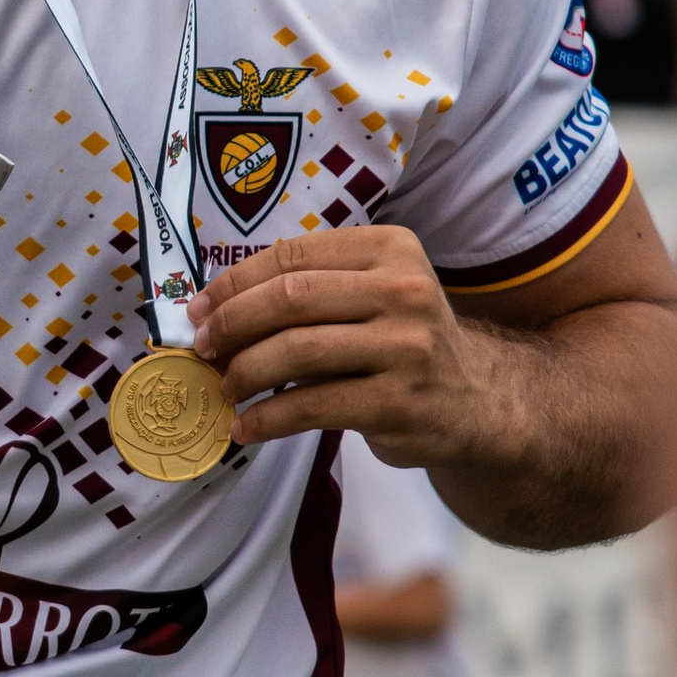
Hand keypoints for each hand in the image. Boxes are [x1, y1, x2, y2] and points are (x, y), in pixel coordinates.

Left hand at [185, 226, 492, 461]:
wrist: (477, 402)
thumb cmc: (404, 343)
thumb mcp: (374, 296)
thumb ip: (312, 292)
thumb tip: (216, 314)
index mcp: (391, 249)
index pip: (293, 254)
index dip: (235, 282)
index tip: (200, 308)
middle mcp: (403, 290)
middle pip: (290, 297)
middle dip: (232, 323)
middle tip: (203, 348)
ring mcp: (405, 347)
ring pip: (297, 350)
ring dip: (244, 371)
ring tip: (224, 387)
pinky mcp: (398, 402)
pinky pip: (312, 406)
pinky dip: (267, 419)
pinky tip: (246, 427)